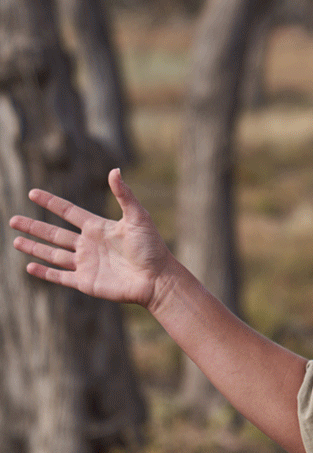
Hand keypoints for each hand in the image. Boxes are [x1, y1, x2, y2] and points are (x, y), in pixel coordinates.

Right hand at [9, 168, 171, 307]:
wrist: (157, 278)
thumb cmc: (152, 247)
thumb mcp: (138, 217)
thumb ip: (124, 195)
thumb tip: (114, 170)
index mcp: (98, 227)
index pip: (69, 212)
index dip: (51, 203)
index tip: (33, 193)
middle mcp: (89, 244)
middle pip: (54, 234)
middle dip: (34, 227)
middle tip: (13, 220)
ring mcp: (86, 264)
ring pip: (53, 254)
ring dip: (34, 248)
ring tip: (16, 241)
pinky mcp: (85, 282)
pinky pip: (60, 276)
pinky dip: (44, 272)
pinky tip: (29, 266)